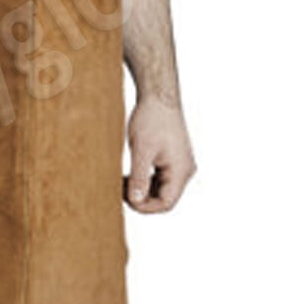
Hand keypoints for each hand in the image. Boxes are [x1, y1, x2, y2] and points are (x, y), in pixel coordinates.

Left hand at [124, 96, 195, 212]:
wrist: (158, 97)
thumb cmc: (152, 119)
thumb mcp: (142, 150)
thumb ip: (139, 177)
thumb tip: (136, 200)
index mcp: (181, 170)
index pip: (166, 203)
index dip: (145, 207)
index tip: (125, 200)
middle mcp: (184, 170)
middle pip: (164, 198)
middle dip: (142, 199)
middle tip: (119, 191)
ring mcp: (178, 164)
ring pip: (160, 189)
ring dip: (142, 190)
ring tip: (121, 184)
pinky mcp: (171, 159)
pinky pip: (159, 178)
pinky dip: (144, 180)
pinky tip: (128, 176)